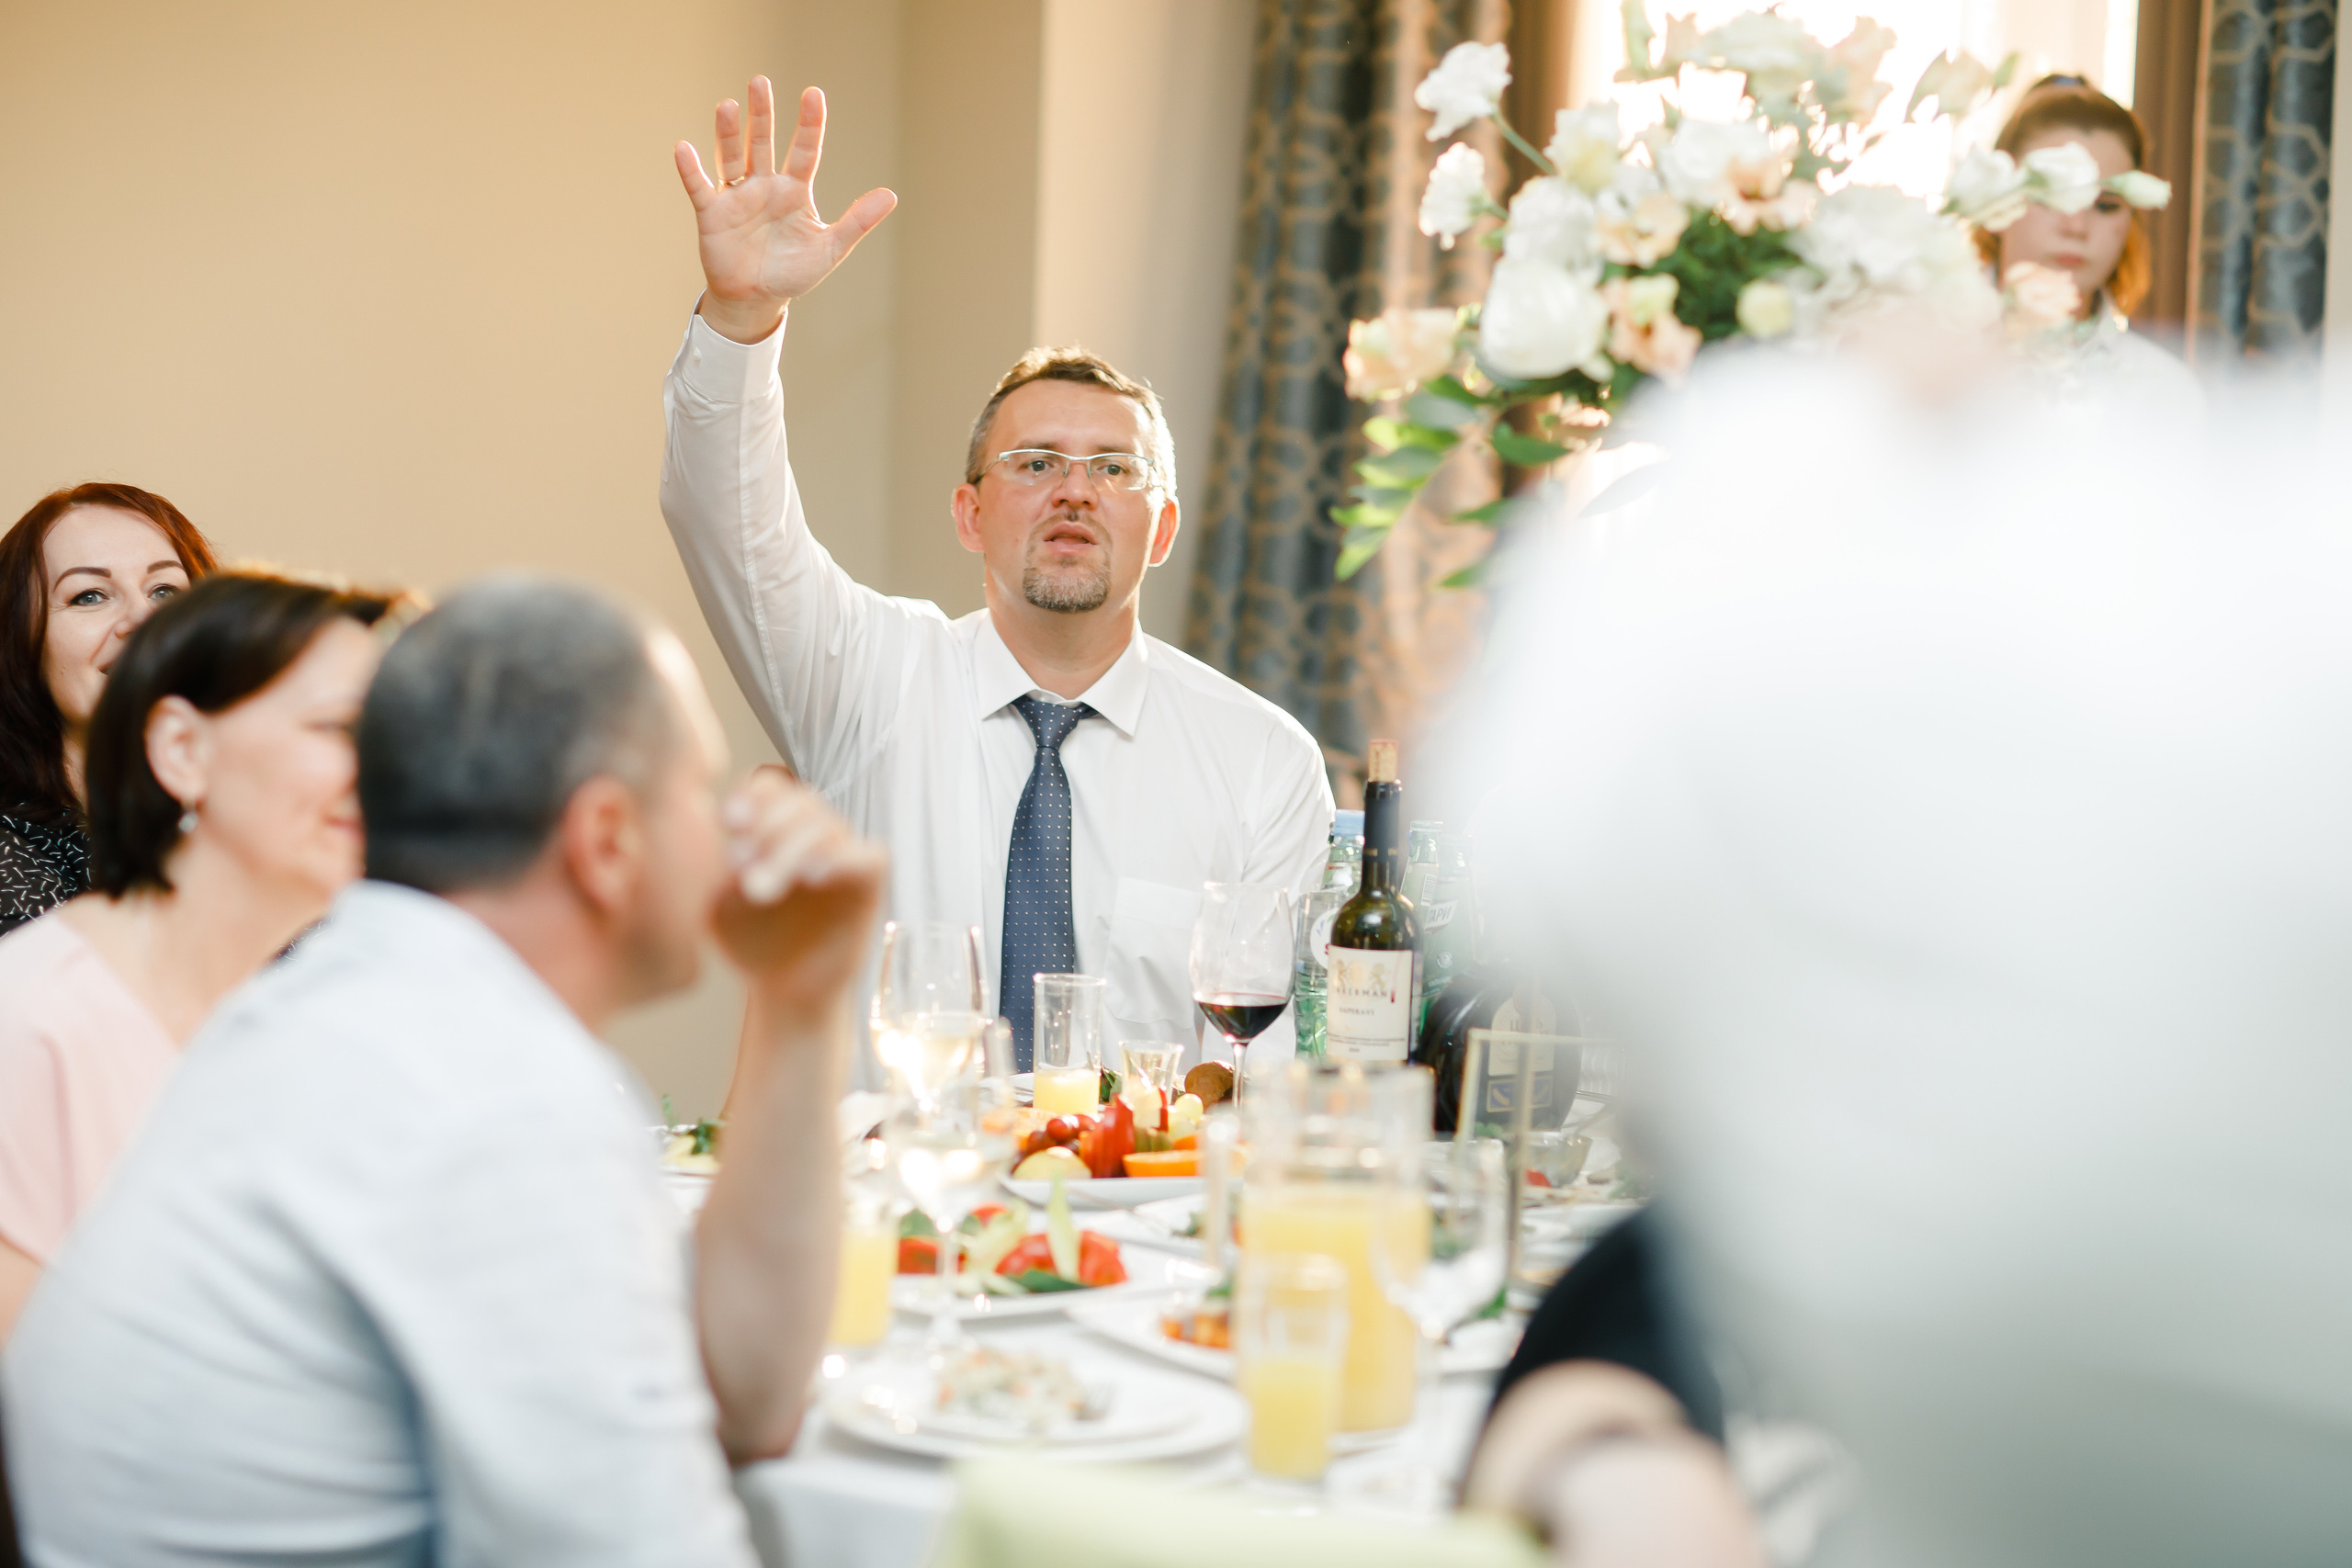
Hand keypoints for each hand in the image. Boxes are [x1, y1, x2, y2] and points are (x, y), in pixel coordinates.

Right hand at [674, 78, 896, 343]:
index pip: (804, 151)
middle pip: (763, 143)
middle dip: (762, 114)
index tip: (814, 94)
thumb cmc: (792, 272)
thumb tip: (890, 195)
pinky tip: (684, 149)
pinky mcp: (713, 214)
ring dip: (728, 133)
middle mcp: (765, 186)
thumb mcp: (830, 248)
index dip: (809, 124)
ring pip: (732, 158)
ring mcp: (737, 197)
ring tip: (728, 105)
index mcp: (794, 191)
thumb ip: (858, 221)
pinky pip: (700, 188)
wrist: (756, 300)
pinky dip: (691, 170)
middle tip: (760, 81)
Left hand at [711, 769, 886, 1009]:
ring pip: (828, 825)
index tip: (728, 822)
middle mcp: (814, 832)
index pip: (771, 784)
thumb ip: (718, 868)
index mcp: (777, 826)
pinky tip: (811, 877)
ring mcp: (844, 854)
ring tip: (759, 888)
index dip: (752, 796)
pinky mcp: (869, 883)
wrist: (784, 991)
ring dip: (791, 849)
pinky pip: (869, 854)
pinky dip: (841, 857)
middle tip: (738, 862)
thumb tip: (720, 837)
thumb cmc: (750, 941)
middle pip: (800, 798)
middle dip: (767, 826)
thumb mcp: (720, 902)